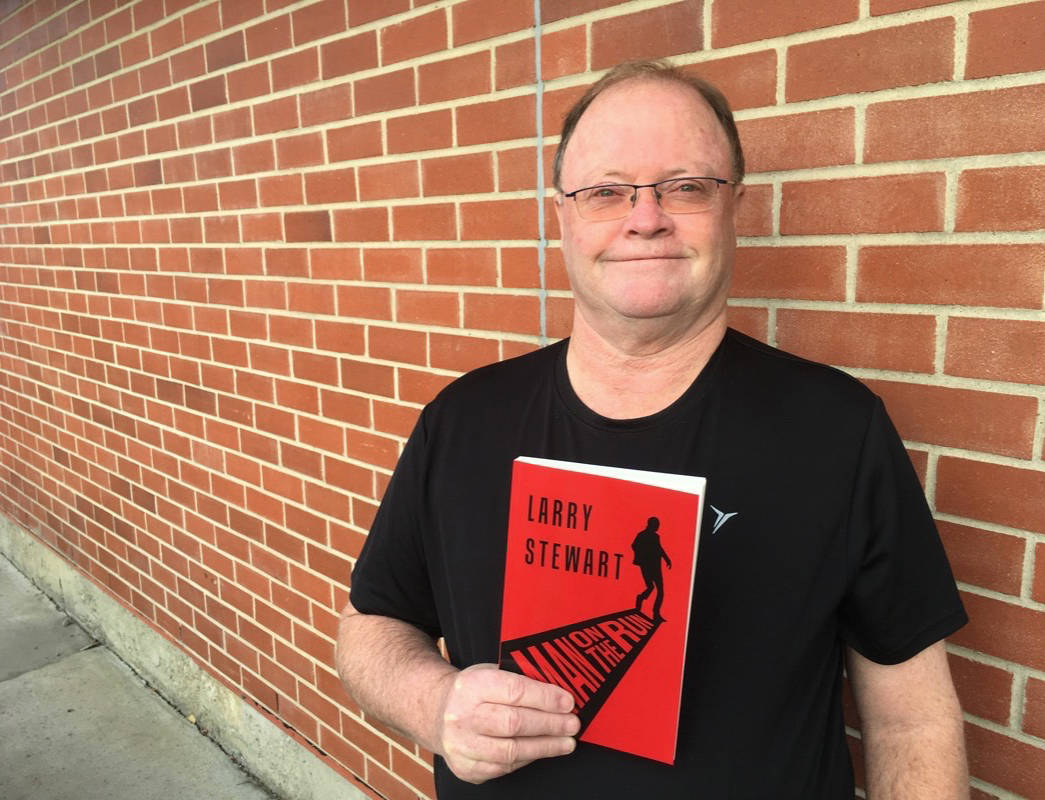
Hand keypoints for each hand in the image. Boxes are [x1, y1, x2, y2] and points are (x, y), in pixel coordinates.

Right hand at [435, 663, 579, 783]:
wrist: (437, 711)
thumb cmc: (473, 691)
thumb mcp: (490, 672)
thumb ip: (521, 680)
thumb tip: (560, 693)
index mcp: (472, 685)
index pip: (514, 691)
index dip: (545, 698)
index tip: (568, 702)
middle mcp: (462, 715)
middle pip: (514, 723)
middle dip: (550, 725)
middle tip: (573, 724)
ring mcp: (462, 745)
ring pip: (511, 751)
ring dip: (544, 747)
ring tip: (566, 742)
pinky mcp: (466, 768)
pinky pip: (503, 767)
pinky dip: (527, 759)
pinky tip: (541, 751)